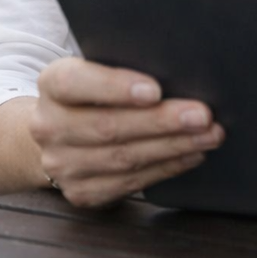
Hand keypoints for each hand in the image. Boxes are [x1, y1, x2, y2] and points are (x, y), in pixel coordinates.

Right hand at [30, 57, 223, 206]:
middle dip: (162, 121)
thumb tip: (178, 69)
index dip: (116, 87)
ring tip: (208, 135)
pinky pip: (129, 182)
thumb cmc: (93, 92)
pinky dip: (166, 168)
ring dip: (173, 147)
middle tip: (202, 115)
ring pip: (123, 158)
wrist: (59, 133)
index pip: (76, 82)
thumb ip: (122, 66)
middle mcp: (49, 126)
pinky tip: (191, 155)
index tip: (155, 90)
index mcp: (52, 84)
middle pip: (108, 126)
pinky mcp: (81, 191)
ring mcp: (62, 164)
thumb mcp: (96, 68)